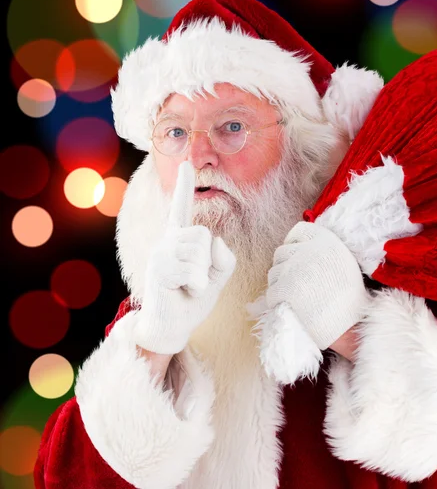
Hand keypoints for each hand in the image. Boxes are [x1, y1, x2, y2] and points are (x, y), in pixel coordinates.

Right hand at [134, 161, 235, 354]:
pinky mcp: (159, 270)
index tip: (186, 163)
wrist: (172, 327)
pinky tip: (183, 292)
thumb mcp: (217, 276)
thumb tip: (216, 241)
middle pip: (203, 234)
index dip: (184, 185)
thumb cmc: (193, 299)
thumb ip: (224, 258)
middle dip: (208, 261)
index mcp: (181, 239)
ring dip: (202, 276)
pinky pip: (193, 272)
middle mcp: (168, 241)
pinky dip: (198, 286)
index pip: (182, 207)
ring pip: (199, 251)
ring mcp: (160, 253)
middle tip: (194, 280)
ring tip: (187, 286)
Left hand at [265, 221, 369, 350]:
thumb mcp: (344, 263)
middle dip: (285, 265)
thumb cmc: (349, 299)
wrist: (349, 326)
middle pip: (282, 251)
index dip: (295, 242)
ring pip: (273, 271)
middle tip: (295, 281)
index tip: (296, 255)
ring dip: (279, 282)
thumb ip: (324, 252)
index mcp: (326, 241)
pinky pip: (271, 291)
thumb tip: (301, 247)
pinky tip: (290, 306)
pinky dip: (277, 300)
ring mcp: (293, 269)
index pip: (300, 230)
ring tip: (293, 296)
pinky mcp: (283, 288)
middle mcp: (308, 251)